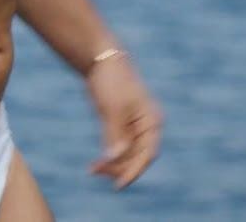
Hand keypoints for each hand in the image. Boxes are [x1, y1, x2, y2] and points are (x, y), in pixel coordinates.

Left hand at [85, 54, 161, 189]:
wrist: (102, 60)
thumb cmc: (112, 80)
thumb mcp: (113, 108)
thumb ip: (115, 134)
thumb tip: (113, 157)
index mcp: (152, 122)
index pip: (147, 154)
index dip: (135, 170)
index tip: (119, 184)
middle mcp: (146, 127)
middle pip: (136, 157)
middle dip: (119, 168)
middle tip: (97, 172)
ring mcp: (133, 127)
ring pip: (126, 155)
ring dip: (112, 165)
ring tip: (93, 170)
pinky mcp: (120, 126)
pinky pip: (117, 148)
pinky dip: (107, 157)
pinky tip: (95, 166)